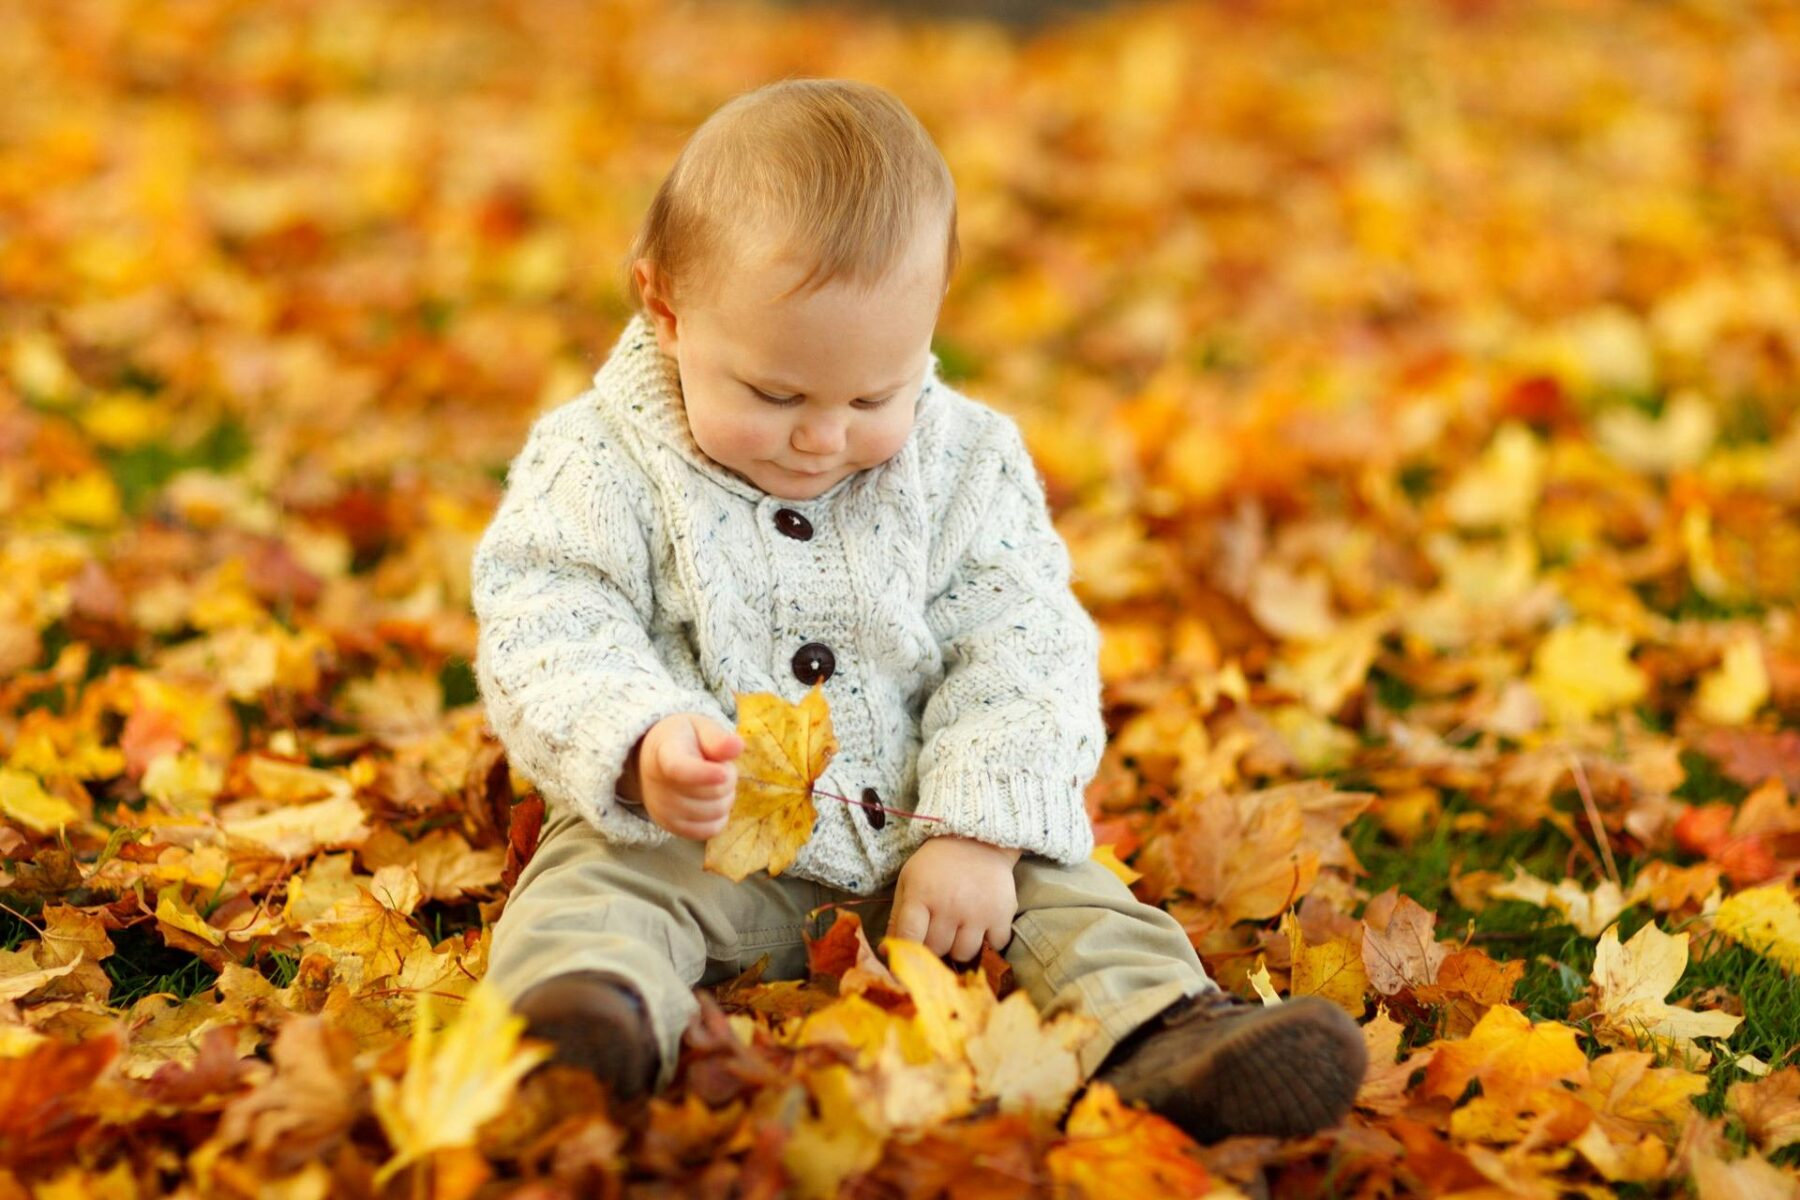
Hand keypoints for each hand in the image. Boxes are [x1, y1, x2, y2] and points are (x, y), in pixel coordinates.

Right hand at [627, 713, 742, 839]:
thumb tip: (737, 747)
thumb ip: (717, 736)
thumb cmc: (684, 740)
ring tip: (713, 780)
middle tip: (718, 764)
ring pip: (716, 811)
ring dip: (725, 796)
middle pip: (711, 792)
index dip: (704, 774)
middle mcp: (659, 787)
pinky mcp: (672, 828)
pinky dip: (719, 816)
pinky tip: (712, 799)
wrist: (655, 760)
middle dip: (727, 777)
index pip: (681, 769)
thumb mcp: (699, 726)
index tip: (723, 773)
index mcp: (664, 754)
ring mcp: (663, 810)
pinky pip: (710, 829)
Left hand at [890, 835, 1021, 963]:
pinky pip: (994, 946)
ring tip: (959, 931)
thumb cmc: (937, 863)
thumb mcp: (909, 880)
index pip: (910, 937)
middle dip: (933, 947)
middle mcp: (949, 905)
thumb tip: (887, 952)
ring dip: (958, 948)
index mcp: (921, 894)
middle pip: (936, 949)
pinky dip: (989, 943)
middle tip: (937, 934)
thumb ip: (897, 917)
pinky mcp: (1002, 913)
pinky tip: (982, 928)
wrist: (978, 839)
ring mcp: (977, 911)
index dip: (906, 954)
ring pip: (963, 954)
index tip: (907, 961)